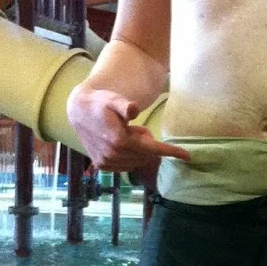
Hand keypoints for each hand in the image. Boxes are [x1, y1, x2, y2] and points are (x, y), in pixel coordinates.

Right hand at [66, 87, 190, 171]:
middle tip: (136, 128)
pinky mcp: (102, 165)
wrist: (79, 112)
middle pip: (145, 155)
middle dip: (147, 143)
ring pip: (136, 161)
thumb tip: (133, 109)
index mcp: (120, 141)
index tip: (187, 156)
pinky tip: (120, 143)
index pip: (152, 149)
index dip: (170, 152)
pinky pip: (126, 166)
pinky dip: (129, 156)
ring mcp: (107, 162)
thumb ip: (124, 105)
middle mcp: (113, 155)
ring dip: (137, 150)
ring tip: (126, 133)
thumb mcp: (114, 99)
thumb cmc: (100, 102)